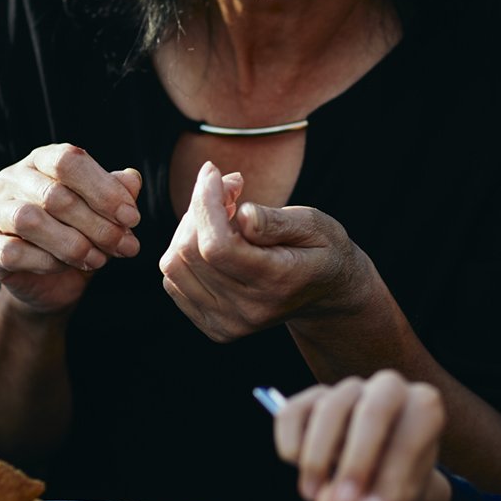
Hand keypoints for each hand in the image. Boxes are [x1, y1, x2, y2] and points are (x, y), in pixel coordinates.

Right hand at [0, 144, 141, 315]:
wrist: (52, 283)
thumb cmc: (80, 235)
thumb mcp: (105, 214)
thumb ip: (117, 194)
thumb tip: (132, 179)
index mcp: (42, 160)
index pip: (68, 161)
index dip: (104, 189)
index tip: (132, 218)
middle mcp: (12, 178)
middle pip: (54, 194)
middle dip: (98, 224)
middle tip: (126, 246)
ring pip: (30, 220)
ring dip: (73, 244)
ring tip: (99, 259)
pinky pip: (13, 251)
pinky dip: (47, 262)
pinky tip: (66, 267)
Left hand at [159, 161, 369, 341]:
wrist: (326, 294)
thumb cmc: (320, 250)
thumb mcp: (314, 226)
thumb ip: (276, 221)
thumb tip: (241, 215)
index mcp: (277, 282)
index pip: (218, 246)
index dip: (206, 203)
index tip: (215, 174)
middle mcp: (249, 310)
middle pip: (190, 252)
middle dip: (200, 208)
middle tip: (229, 188)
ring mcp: (228, 323)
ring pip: (174, 265)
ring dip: (189, 229)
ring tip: (222, 215)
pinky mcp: (214, 326)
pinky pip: (174, 280)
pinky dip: (185, 251)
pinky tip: (213, 240)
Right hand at [271, 371, 450, 500]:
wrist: (380, 468)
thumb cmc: (396, 478)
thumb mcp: (400, 495)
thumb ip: (384, 500)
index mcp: (423, 407)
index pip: (411, 432)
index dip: (392, 474)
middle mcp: (389, 387)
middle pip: (372, 412)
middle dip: (355, 463)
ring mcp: (350, 388)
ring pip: (329, 410)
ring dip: (317, 460)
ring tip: (313, 497)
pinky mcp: (314, 396)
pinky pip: (293, 412)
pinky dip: (290, 441)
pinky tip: (295, 464)